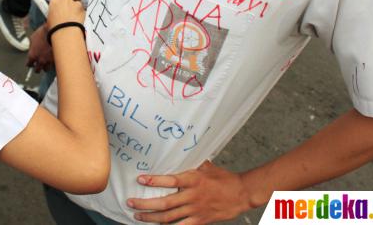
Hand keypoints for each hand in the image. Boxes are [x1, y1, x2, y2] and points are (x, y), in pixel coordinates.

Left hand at [27, 26, 53, 71]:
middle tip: (38, 64)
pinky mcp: (56, 59)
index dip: (30, 63)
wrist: (54, 31)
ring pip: (46, 69)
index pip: (29, 65)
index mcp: (32, 55)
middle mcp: (40, 60)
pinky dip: (52, 63)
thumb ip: (31, 45)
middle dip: (37, 68)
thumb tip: (32, 48)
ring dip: (45, 66)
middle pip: (37, 70)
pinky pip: (53, 65)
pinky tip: (52, 58)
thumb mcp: (32, 38)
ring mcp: (49, 61)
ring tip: (47, 62)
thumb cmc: (42, 33)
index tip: (32, 62)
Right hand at [47, 0, 84, 27]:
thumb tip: (54, 19)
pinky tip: (77, 23)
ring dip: (74, 11)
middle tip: (66, 17)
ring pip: (75, 6)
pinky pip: (82, 11)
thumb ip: (53, 16)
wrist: (66, 33)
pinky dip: (80, 16)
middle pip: (67, 1)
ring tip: (72, 22)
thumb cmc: (55, 29)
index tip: (59, 13)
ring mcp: (75, 3)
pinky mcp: (83, 8)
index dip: (58, 8)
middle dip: (67, 7)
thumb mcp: (49, 21)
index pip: (56, 1)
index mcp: (54, 1)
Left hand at [127, 161, 251, 223]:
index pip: (171, 180)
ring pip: (169, 217)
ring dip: (151, 217)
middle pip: (165, 203)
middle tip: (131, 202)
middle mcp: (193, 196)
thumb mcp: (207, 166)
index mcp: (194, 179)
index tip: (140, 179)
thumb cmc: (223, 178)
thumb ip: (191, 163)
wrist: (241, 194)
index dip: (154, 181)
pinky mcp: (200, 221)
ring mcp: (196, 210)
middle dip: (145, 204)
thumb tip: (177, 153)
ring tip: (137, 215)